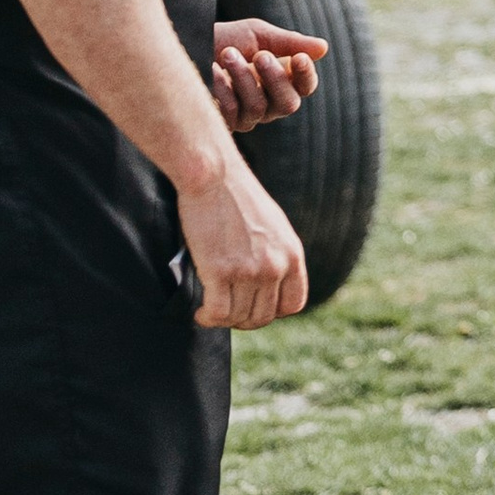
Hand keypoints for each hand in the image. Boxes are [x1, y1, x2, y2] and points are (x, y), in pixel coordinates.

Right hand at [177, 146, 309, 328]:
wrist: (213, 175)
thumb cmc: (235, 195)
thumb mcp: (272, 224)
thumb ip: (275, 253)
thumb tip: (266, 281)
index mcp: (292, 254)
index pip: (293, 304)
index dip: (273, 312)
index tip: (255, 308)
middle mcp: (275, 266)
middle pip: (263, 315)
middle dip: (244, 319)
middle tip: (227, 312)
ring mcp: (249, 271)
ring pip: (238, 317)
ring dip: (223, 320)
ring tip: (211, 312)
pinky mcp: (220, 272)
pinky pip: (217, 313)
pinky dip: (207, 319)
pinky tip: (201, 314)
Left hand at [211, 18, 326, 130]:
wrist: (188, 44)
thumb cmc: (226, 39)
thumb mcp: (257, 34)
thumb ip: (289, 42)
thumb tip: (324, 48)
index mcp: (283, 80)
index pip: (305, 87)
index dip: (306, 76)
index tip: (299, 58)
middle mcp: (269, 103)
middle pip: (289, 104)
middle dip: (275, 79)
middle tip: (260, 55)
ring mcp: (247, 116)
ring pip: (258, 107)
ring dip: (243, 78)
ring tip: (227, 54)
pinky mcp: (225, 124)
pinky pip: (233, 112)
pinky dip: (223, 88)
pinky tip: (212, 72)